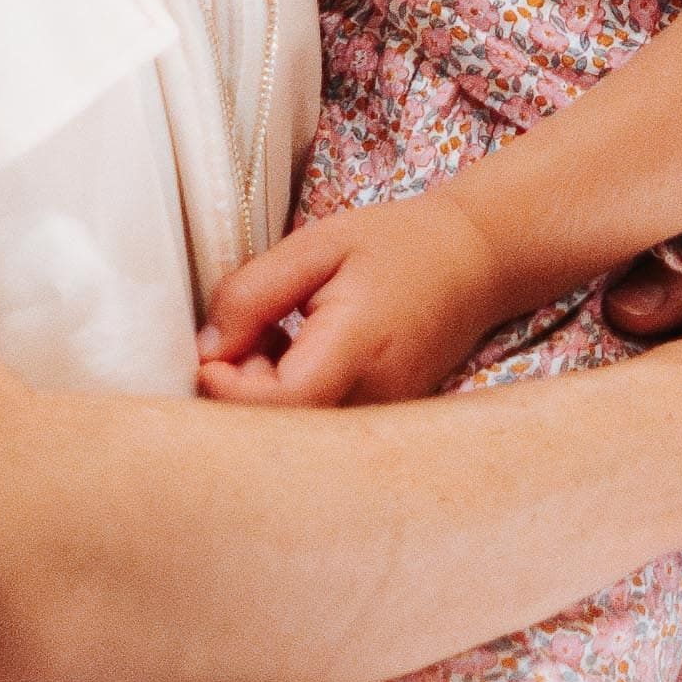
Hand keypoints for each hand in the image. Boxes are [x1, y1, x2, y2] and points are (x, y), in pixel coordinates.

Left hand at [196, 184, 510, 409]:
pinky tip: (297, 357)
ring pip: (296, 437)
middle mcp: (375, 398)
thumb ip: (255, 293)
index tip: (208, 356)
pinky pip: (317, 430)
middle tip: (246, 337)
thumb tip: (205, 349)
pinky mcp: (380, 426)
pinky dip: (290, 402)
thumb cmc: (397, 244)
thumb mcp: (317, 246)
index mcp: (359, 347)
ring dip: (264, 399)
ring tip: (277, 337)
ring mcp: (382, 420)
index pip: (280, 404)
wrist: (476, 261)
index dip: (228, 391)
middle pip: (280, 432)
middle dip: (240, 395)